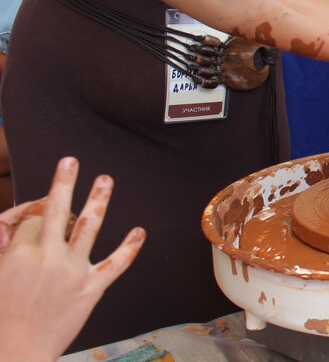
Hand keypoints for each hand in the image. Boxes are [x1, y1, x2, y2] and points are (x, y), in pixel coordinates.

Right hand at [0, 157, 144, 361]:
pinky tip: (139, 232)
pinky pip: (116, 264)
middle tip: (70, 160)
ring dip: (98, 199)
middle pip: (57, 209)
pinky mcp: (91, 289)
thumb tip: (11, 231)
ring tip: (104, 179)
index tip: (33, 221)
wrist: (15, 354)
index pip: (32, 220)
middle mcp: (49, 257)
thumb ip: (5, 252)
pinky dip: (130, 247)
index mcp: (19, 253)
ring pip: (89, 225)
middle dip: (63, 182)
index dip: (31, 218)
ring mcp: (73, 271)